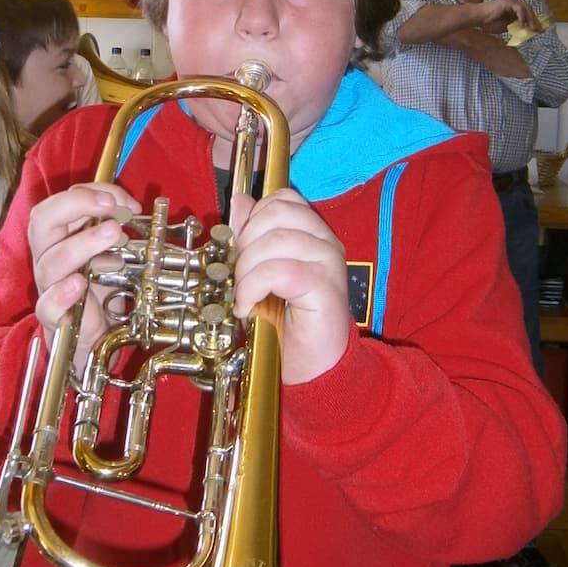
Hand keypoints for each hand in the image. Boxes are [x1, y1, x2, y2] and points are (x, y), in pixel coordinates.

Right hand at [28, 181, 135, 355]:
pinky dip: (61, 293)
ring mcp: (49, 286)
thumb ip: (114, 227)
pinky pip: (47, 305)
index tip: (124, 200)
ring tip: (114, 234)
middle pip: (43, 220)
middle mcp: (49, 256)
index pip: (62, 201)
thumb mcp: (111, 252)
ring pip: (51, 260)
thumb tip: (130, 206)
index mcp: (59, 236)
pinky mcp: (53, 316)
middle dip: (77, 204)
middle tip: (111, 205)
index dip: (91, 192)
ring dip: (83, 243)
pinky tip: (79, 284)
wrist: (96, 336)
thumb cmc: (100, 289)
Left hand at [229, 188, 350, 384]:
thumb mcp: (259, 272)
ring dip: (246, 270)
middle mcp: (325, 243)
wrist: (311, 367)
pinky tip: (248, 306)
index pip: (282, 200)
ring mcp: (329, 263)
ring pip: (276, 241)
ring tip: (244, 295)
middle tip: (238, 276)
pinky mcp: (326, 287)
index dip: (252, 219)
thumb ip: (251, 236)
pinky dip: (253, 288)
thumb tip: (240, 201)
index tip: (241, 250)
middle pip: (276, 214)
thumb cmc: (285, 323)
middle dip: (245, 244)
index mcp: (312, 234)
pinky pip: (280, 272)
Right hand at [474, 0, 540, 34]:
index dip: (534, 22)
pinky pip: (519, 9)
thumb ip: (514, 27)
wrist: (478, 17)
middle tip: (540, 30)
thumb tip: (525, 31)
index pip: (527, 14)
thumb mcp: (505, 27)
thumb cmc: (488, 23)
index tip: (539, 30)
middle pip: (529, 11)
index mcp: (513, 9)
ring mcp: (511, 2)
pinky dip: (522, 17)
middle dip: (535, 21)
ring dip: (531, 19)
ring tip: (533, 28)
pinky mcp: (508, 2)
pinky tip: (522, 24)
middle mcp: (514, 4)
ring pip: (526, 9)